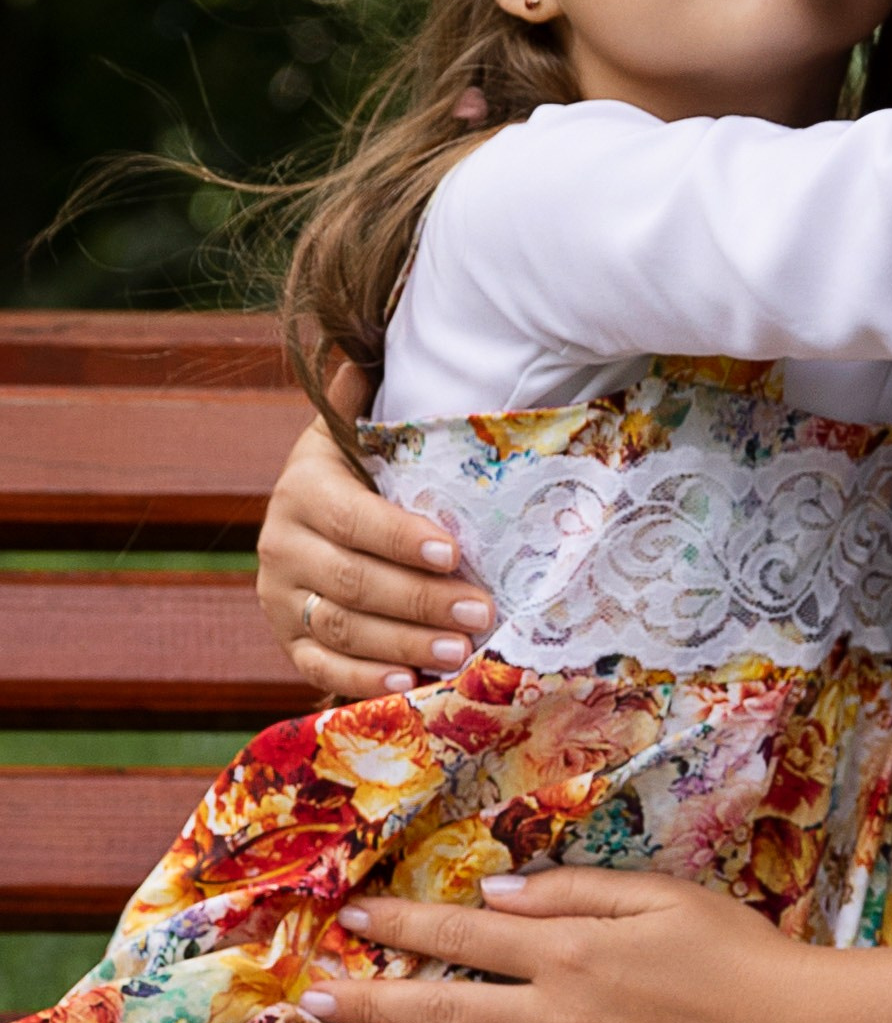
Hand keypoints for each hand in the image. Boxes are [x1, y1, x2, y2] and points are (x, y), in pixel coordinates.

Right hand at [257, 361, 495, 700]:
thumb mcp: (363, 430)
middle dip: (420, 600)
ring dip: (403, 642)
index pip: (351, 518)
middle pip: (351, 581)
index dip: (400, 538)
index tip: (453, 552)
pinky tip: (408, 683)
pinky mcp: (283, 637)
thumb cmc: (368, 468)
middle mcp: (280, 542)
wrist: (317, 513)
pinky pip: (317, 664)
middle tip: (481, 611)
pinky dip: (362, 677)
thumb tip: (375, 339)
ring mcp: (278, 595)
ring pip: (339, 626)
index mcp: (305, 486)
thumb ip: (368, 399)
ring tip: (460, 652)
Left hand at [296, 867, 820, 1022]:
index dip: (402, 928)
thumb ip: (574, 893)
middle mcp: (556, 1016)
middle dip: (371, 1003)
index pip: (464, 938)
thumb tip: (494, 895)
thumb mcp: (659, 897)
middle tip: (314, 1001)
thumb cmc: (733, 952)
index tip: (353, 919)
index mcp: (571, 952)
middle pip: (442, 1010)